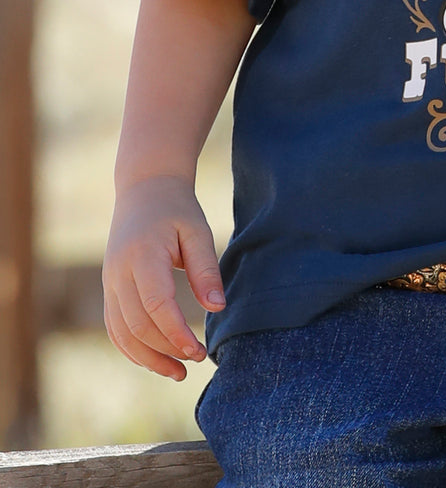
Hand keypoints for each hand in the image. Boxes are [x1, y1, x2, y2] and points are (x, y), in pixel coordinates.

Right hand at [102, 175, 224, 380]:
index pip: (156, 304)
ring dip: (147, 357)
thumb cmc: (176, 210)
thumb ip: (205, 269)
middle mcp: (118, 273)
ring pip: (122, 332)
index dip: (175, 333)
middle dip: (165, 349)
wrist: (144, 190)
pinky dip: (133, 348)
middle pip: (137, 324)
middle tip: (196, 360)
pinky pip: (116, 327)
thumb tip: (217, 308)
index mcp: (142, 255)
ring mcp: (109, 282)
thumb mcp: (197, 231)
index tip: (198, 351)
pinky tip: (157, 359)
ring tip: (178, 372)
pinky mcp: (110, 289)